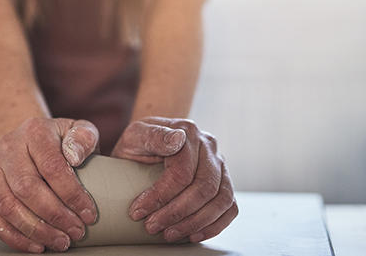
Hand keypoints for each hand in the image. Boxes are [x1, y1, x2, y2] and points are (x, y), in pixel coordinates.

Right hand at [0, 118, 98, 252]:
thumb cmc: (62, 139)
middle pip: (27, 188)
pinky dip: (15, 237)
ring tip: (60, 241)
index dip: (71, 194)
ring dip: (36, 231)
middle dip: (55, 216)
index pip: (51, 166)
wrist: (32, 139)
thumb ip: (84, 138)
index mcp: (34, 130)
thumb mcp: (80, 130)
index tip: (88, 213)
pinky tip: (37, 245)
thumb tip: (74, 157)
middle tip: (76, 232)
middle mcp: (8, 147)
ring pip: (8, 206)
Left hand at [111, 117, 237, 243]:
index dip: (160, 196)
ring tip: (170, 234)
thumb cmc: (140, 141)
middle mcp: (208, 146)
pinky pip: (230, 207)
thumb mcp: (135, 134)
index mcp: (188, 131)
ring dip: (195, 222)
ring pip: (221, 199)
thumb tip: (177, 139)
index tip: (139, 211)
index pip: (182, 171)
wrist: (148, 142)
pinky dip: (214, 225)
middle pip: (204, 188)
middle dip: (177, 213)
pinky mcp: (223, 181)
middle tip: (152, 226)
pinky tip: (193, 234)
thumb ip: (153, 135)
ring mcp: (219, 164)